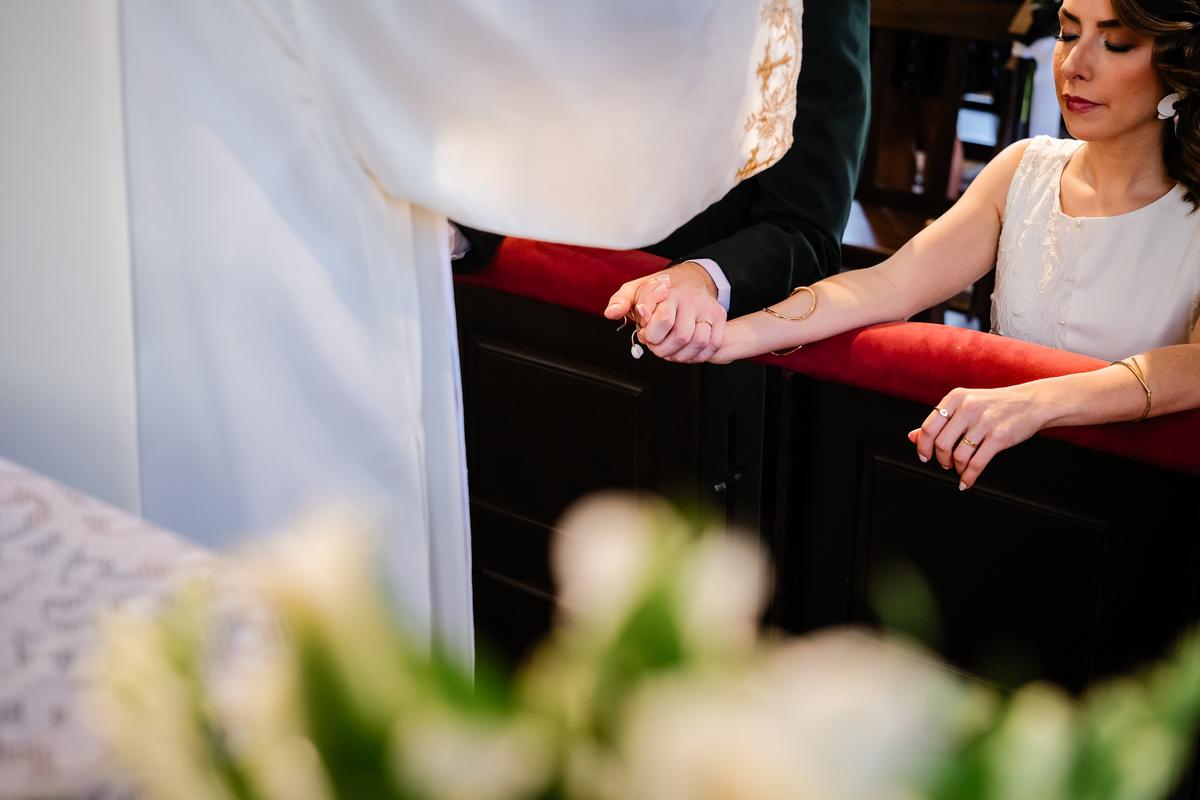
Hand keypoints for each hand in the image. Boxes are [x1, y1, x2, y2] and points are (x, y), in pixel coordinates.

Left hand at [604, 262, 726, 362]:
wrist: (689, 279)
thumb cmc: (660, 289)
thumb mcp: (635, 290)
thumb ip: (621, 301)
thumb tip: (612, 313)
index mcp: (670, 292)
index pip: (663, 321)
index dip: (651, 336)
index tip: (645, 334)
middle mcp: (692, 300)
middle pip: (680, 336)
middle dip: (663, 348)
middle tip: (656, 344)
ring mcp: (709, 309)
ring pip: (698, 342)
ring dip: (680, 354)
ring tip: (669, 349)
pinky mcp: (720, 318)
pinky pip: (712, 345)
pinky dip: (697, 355)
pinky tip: (685, 351)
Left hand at [908, 384, 1053, 490]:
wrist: (1031, 402)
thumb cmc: (994, 405)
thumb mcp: (964, 405)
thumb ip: (939, 421)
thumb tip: (912, 437)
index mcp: (955, 398)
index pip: (929, 427)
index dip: (922, 446)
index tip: (924, 456)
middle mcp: (968, 408)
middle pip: (942, 443)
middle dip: (940, 460)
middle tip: (945, 464)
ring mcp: (984, 422)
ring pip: (959, 455)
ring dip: (956, 467)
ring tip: (959, 468)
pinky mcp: (999, 437)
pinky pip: (977, 463)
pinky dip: (969, 476)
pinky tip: (967, 480)